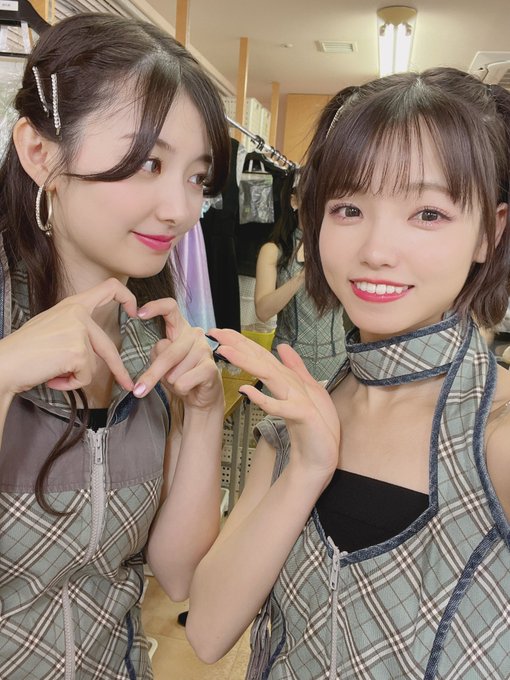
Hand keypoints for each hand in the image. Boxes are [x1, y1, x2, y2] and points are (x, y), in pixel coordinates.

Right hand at [0, 278, 136, 396]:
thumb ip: (74, 328)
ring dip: (74, 376)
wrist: (4, 364)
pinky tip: (52, 376)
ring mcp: (79, 331)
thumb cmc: (25, 351)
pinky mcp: (78, 351)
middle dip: (119, 370)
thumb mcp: (53, 328)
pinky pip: (85, 376)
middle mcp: (78, 313)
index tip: (135, 312)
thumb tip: (94, 346)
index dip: (127, 298)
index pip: (109, 287)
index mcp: (73, 304)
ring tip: (51, 371)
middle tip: (128, 384)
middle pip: (108, 346)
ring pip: (93, 365)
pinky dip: (70, 383)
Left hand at [133, 299, 221, 409]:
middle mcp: (194, 334)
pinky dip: (181, 389)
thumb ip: (158, 353)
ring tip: (181, 380)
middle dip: (152, 374)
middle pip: (167, 352)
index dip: (155, 307)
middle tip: (139, 389)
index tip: (139, 314)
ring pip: (174, 371)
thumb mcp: (163, 362)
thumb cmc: (181, 375)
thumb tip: (160, 349)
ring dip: (172, 382)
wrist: (201, 395)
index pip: (170, 308)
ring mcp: (204, 350)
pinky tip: (189, 387)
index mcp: (180, 328)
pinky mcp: (210, 367)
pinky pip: (183, 382)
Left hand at [208, 329, 338, 482]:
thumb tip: (283, 347)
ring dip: (247, 362)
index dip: (242, 342)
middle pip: (263, 360)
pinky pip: (280, 408)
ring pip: (270, 376)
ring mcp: (298, 399)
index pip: (262, 355)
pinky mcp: (304, 416)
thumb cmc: (315, 425)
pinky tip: (246, 391)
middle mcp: (292, 385)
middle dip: (239, 345)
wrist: (322, 457)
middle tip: (215, 332)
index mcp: (289, 379)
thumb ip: (296, 368)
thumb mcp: (308, 391)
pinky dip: (265, 399)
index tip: (220, 332)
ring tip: (225, 351)